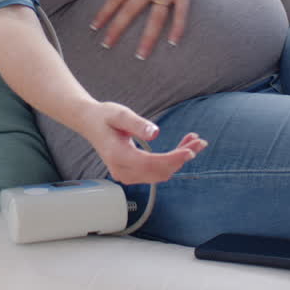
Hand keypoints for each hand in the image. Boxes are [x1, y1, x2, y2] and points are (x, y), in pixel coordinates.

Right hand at [82, 102, 207, 184]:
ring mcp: (126, 175)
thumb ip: (137, 124)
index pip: (150, 164)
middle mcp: (121, 170)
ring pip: (160, 174)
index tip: (191, 150)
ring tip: (195, 142)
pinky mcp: (131, 173)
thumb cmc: (104, 116)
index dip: (173, 159)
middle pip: (159, 172)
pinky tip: (183, 148)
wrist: (89, 123)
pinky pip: (156, 172)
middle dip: (181, 158)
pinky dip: (171, 162)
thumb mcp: (120, 114)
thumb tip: (155, 133)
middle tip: (200, 142)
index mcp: (118, 155)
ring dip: (179, 160)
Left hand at [91, 0, 213, 58]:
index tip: (94, 26)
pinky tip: (173, 42)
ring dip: (148, 37)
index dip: (105, 12)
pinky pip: (181, 12)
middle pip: (131, 9)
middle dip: (118, 28)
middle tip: (107, 45)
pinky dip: (178, 27)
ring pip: (155, 17)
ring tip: (140, 55)